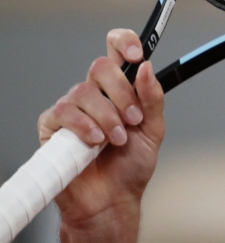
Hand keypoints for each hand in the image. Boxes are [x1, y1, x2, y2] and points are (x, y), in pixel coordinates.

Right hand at [37, 29, 164, 242]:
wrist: (113, 199)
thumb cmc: (131, 165)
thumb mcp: (153, 129)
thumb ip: (153, 98)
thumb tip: (147, 68)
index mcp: (119, 89)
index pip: (115, 50)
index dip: (124, 43)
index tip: (137, 56)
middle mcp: (94, 94)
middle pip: (100, 66)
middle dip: (122, 92)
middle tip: (133, 118)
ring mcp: (72, 108)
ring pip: (83, 91)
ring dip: (107, 116)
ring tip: (117, 139)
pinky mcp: (53, 126)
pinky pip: (64, 112)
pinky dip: (85, 126)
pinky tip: (95, 142)